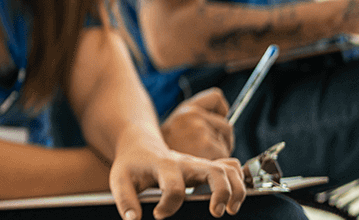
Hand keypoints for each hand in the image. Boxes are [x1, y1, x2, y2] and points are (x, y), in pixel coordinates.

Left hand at [109, 142, 244, 219]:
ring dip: (236, 190)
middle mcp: (186, 163)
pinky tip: (233, 199)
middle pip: (214, 171)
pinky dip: (239, 182)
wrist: (140, 146)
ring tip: (230, 210)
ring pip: (228, 169)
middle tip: (216, 213)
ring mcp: (198, 164)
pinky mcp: (205, 167)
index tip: (158, 214)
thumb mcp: (119, 180)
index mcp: (163, 165)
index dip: (168, 206)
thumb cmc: (131, 164)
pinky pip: (231, 168)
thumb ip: (125, 200)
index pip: (174, 187)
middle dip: (222, 193)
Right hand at [161, 88, 233, 159]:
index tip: (218, 121)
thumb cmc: (171, 145)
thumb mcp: (180, 123)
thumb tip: (227, 117)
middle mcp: (193, 114)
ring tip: (199, 155)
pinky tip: (201, 161)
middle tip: (207, 148)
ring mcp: (199, 128)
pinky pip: (224, 152)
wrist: (158, 162)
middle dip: (223, 137)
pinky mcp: (206, 144)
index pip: (216, 97)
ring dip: (218, 149)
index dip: (222, 110)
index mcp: (187, 108)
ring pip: (226, 140)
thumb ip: (199, 116)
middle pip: (226, 124)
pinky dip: (217, 159)